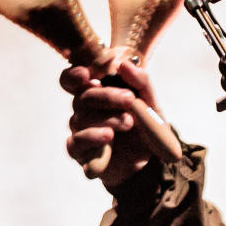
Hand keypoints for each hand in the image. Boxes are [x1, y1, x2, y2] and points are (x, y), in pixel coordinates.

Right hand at [62, 58, 160, 188]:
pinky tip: (108, 138)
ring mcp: (80, 131)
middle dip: (106, 96)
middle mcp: (84, 110)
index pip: (73, 80)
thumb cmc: (146, 126)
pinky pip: (75, 144)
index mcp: (96, 93)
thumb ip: (141, 82)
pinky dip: (92, 139)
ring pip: (80, 120)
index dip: (75, 75)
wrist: (151, 161)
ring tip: (129, 123)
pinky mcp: (81, 153)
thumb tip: (125, 65)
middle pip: (82, 98)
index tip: (87, 74)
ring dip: (106, 119)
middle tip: (129, 99)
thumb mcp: (151, 104)